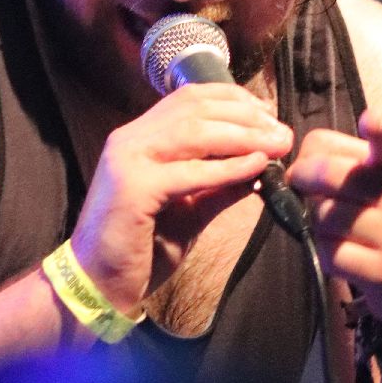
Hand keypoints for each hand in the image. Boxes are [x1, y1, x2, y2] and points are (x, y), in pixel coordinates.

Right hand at [71, 84, 293, 314]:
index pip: (190, 98)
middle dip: (246, 116)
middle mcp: (130, 139)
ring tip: (276, 145)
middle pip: (195, 108)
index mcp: (139, 137)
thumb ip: (219, 186)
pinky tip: (254, 167)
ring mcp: (127, 160)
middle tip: (282, 132)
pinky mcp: (132, 188)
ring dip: (242, 136)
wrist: (99, 284)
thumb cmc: (143, 249)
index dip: (233, 99)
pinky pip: (188, 172)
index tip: (269, 115)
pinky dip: (225, 168)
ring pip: (193, 132)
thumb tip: (259, 166)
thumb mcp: (191, 210)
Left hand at [287, 111, 381, 324]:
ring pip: (325, 215)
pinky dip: (324, 248)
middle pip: (333, 175)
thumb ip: (357, 159)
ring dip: (316, 217)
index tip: (370, 120)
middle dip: (304, 173)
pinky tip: (339, 247)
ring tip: (331, 220)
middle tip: (299, 177)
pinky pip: (330, 252)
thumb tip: (304, 159)